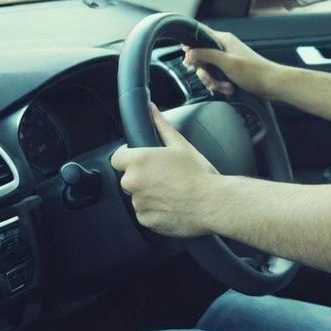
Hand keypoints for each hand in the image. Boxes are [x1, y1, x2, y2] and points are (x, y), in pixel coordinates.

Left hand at [110, 103, 222, 236]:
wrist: (213, 203)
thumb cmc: (199, 174)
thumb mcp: (181, 145)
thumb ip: (161, 125)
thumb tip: (152, 109)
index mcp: (139, 161)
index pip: (117, 158)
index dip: (130, 158)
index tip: (146, 161)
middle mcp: (134, 182)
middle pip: (128, 177)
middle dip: (142, 176)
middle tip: (164, 176)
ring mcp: (138, 203)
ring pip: (137, 196)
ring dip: (149, 194)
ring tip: (172, 191)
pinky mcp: (145, 220)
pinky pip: (145, 213)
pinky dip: (155, 210)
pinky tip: (172, 204)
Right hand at [182, 26, 279, 97]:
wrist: (271, 85)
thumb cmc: (254, 71)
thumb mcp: (226, 62)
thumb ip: (205, 55)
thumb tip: (188, 53)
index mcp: (223, 40)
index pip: (200, 36)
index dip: (191, 47)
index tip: (189, 60)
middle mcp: (224, 49)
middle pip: (201, 58)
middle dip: (204, 72)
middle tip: (210, 78)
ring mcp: (227, 61)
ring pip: (208, 71)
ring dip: (214, 82)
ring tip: (225, 86)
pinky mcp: (230, 73)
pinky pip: (217, 79)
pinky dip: (221, 86)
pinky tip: (229, 89)